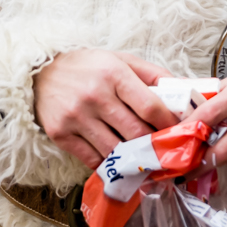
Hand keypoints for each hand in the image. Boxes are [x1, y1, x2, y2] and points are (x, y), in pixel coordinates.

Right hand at [34, 49, 175, 168]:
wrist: (39, 72)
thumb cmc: (88, 66)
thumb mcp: (121, 60)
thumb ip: (153, 74)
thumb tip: (186, 90)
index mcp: (114, 73)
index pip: (150, 107)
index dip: (169, 125)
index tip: (178, 133)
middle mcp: (95, 95)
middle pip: (136, 133)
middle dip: (155, 147)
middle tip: (166, 154)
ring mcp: (76, 117)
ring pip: (116, 151)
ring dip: (134, 160)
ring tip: (147, 162)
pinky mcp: (61, 134)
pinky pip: (93, 160)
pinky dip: (110, 166)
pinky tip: (120, 164)